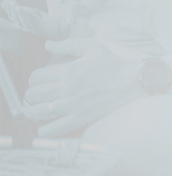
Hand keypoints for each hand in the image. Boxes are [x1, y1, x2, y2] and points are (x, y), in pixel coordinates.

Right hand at [1, 0, 58, 37]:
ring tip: (18, 7)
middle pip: (17, 19)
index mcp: (20, 23)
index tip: (5, 2)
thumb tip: (4, 2)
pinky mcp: (41, 29)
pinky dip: (33, 16)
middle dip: (13, 10)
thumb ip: (18, 9)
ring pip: (25, 22)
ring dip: (21, 14)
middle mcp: (24, 27)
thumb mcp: (28, 12)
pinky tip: (30, 10)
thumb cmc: (39, 19)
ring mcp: (33, 29)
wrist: (53, 28)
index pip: (12, 16)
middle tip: (12, 2)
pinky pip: (37, 22)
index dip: (8, 10)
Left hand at [21, 38, 143, 136]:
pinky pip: (53, 129)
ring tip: (38, 111)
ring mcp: (72, 106)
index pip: (35, 77)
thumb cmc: (116, 65)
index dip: (34, 80)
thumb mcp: (94, 48)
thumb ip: (68, 45)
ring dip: (33, 112)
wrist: (135, 83)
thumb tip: (48, 45)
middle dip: (32, 96)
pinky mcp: (80, 119)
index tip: (40, 83)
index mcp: (67, 71)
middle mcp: (66, 89)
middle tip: (39, 97)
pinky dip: (45, 130)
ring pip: (37, 113)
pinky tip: (47, 126)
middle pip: (32, 95)